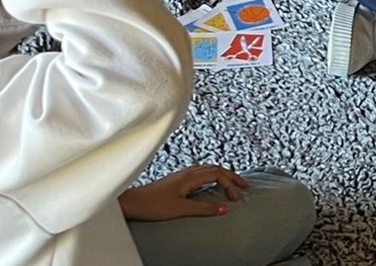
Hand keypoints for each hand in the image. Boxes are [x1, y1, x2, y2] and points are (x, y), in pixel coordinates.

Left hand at [118, 164, 249, 221]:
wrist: (131, 202)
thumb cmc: (152, 204)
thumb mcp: (181, 208)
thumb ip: (203, 208)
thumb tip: (224, 208)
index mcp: (189, 176)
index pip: (218, 174)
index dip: (230, 184)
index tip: (235, 198)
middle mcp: (187, 172)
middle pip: (216, 168)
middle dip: (231, 176)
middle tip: (244, 186)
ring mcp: (181, 174)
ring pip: (208, 169)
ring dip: (222, 175)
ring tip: (231, 184)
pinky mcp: (176, 179)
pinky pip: (200, 172)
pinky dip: (212, 176)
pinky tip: (210, 183)